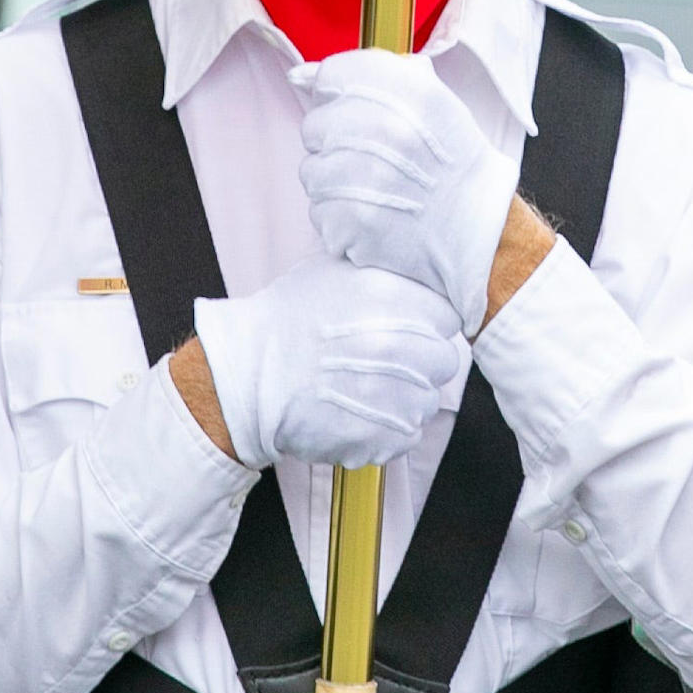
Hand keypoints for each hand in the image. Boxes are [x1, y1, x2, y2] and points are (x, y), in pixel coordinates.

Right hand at [187, 258, 472, 470]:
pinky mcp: (384, 435)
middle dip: (422, 361)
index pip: (446, 317)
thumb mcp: (331, 270)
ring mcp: (396, 395)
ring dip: (406, 397)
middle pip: (444, 360)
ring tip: (366, 389)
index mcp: (395, 299)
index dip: (426, 324)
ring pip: (427, 400)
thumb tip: (407, 257)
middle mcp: (404, 346)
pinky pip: (408, 434)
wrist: (246, 377)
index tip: (406, 330)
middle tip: (386, 363)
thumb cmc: (284, 321)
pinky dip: (389, 429)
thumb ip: (377, 265)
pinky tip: (359, 414)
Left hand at [300, 50, 517, 332]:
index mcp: (409, 89)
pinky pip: (319, 213)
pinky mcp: (353, 220)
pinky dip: (340, 221)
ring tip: (374, 192)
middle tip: (371, 161)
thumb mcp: (429, 100)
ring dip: (334, 185)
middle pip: (314, 126)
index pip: (333, 75)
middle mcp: (386, 126)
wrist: (480, 229)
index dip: (339, 96)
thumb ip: (369, 74)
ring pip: (311, 172)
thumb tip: (299, 75)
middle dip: (334, 144)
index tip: (358, 114)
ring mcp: (366, 176)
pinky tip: (374, 217)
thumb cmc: (451, 163)